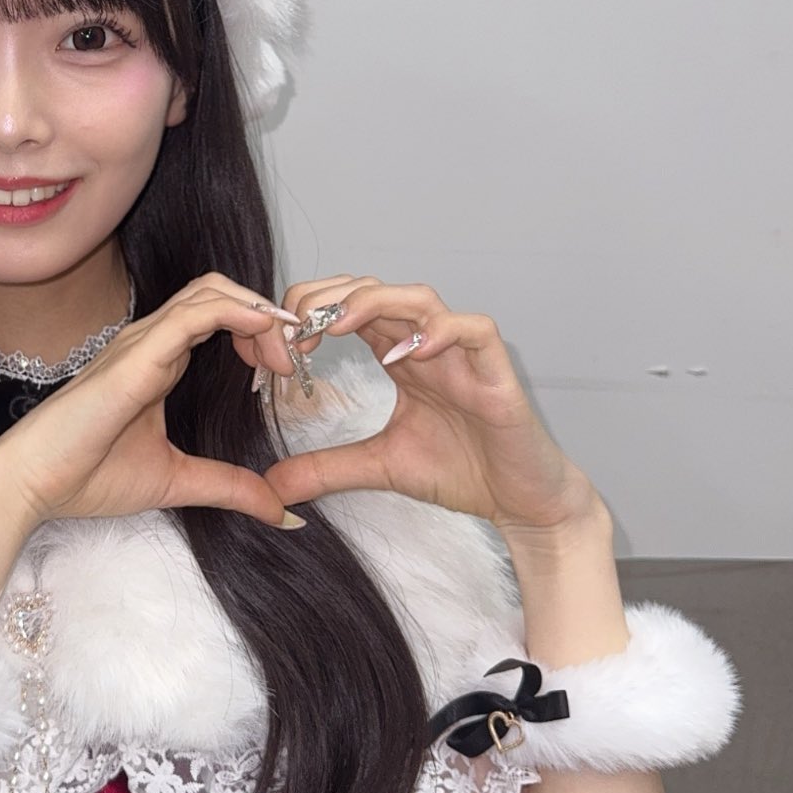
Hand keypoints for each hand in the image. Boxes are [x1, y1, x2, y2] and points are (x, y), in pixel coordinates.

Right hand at [0, 273, 295, 532]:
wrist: (32, 485)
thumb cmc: (85, 476)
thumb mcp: (177, 482)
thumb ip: (229, 487)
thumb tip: (281, 509)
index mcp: (157, 362)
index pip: (218, 316)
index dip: (260, 330)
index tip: (289, 369)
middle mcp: (150, 342)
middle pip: (220, 293)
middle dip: (267, 315)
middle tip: (295, 358)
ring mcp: (142, 343)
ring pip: (212, 292)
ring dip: (260, 312)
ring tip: (288, 351)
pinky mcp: (137, 356)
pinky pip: (195, 314)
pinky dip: (238, 313)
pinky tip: (266, 332)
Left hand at [262, 276, 600, 535]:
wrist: (521, 503)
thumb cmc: (462, 470)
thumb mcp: (378, 466)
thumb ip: (326, 468)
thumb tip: (271, 484)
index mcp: (399, 354)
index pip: (348, 307)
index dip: (310, 314)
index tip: (279, 347)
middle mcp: (427, 344)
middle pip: (373, 289)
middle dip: (328, 299)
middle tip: (296, 331)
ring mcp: (463, 353)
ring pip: (419, 297)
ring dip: (374, 302)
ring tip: (337, 326)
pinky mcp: (497, 372)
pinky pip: (474, 329)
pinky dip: (442, 331)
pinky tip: (408, 355)